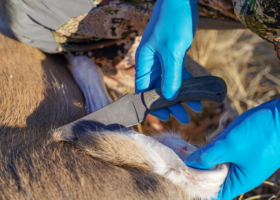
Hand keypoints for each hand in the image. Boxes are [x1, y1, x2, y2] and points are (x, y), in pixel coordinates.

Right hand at [135, 0, 201, 123]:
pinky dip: (190, 86)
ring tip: (195, 111)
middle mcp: (152, 65)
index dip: (152, 105)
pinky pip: (181, 76)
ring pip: (171, 85)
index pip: (144, 90)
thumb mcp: (171, 50)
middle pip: (158, 91)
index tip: (164, 117)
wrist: (182, 0)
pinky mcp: (175, 57)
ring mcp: (164, 62)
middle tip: (184, 119)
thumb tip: (169, 97)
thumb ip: (170, 75)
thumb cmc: (172, 22)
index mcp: (144, 63)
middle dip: (171, 106)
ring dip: (183, 98)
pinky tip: (200, 96)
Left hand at [185, 98, 279, 199]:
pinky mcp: (244, 147)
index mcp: (239, 180)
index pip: (215, 193)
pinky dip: (224, 133)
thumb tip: (189, 164)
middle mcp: (241, 173)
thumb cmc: (260, 134)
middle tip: (205, 142)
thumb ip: (207, 156)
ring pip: (219, 155)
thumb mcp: (228, 146)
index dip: (199, 184)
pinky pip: (228, 143)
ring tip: (223, 127)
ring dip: (216, 141)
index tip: (186, 170)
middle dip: (206, 157)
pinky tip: (227, 120)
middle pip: (213, 172)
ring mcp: (243, 159)